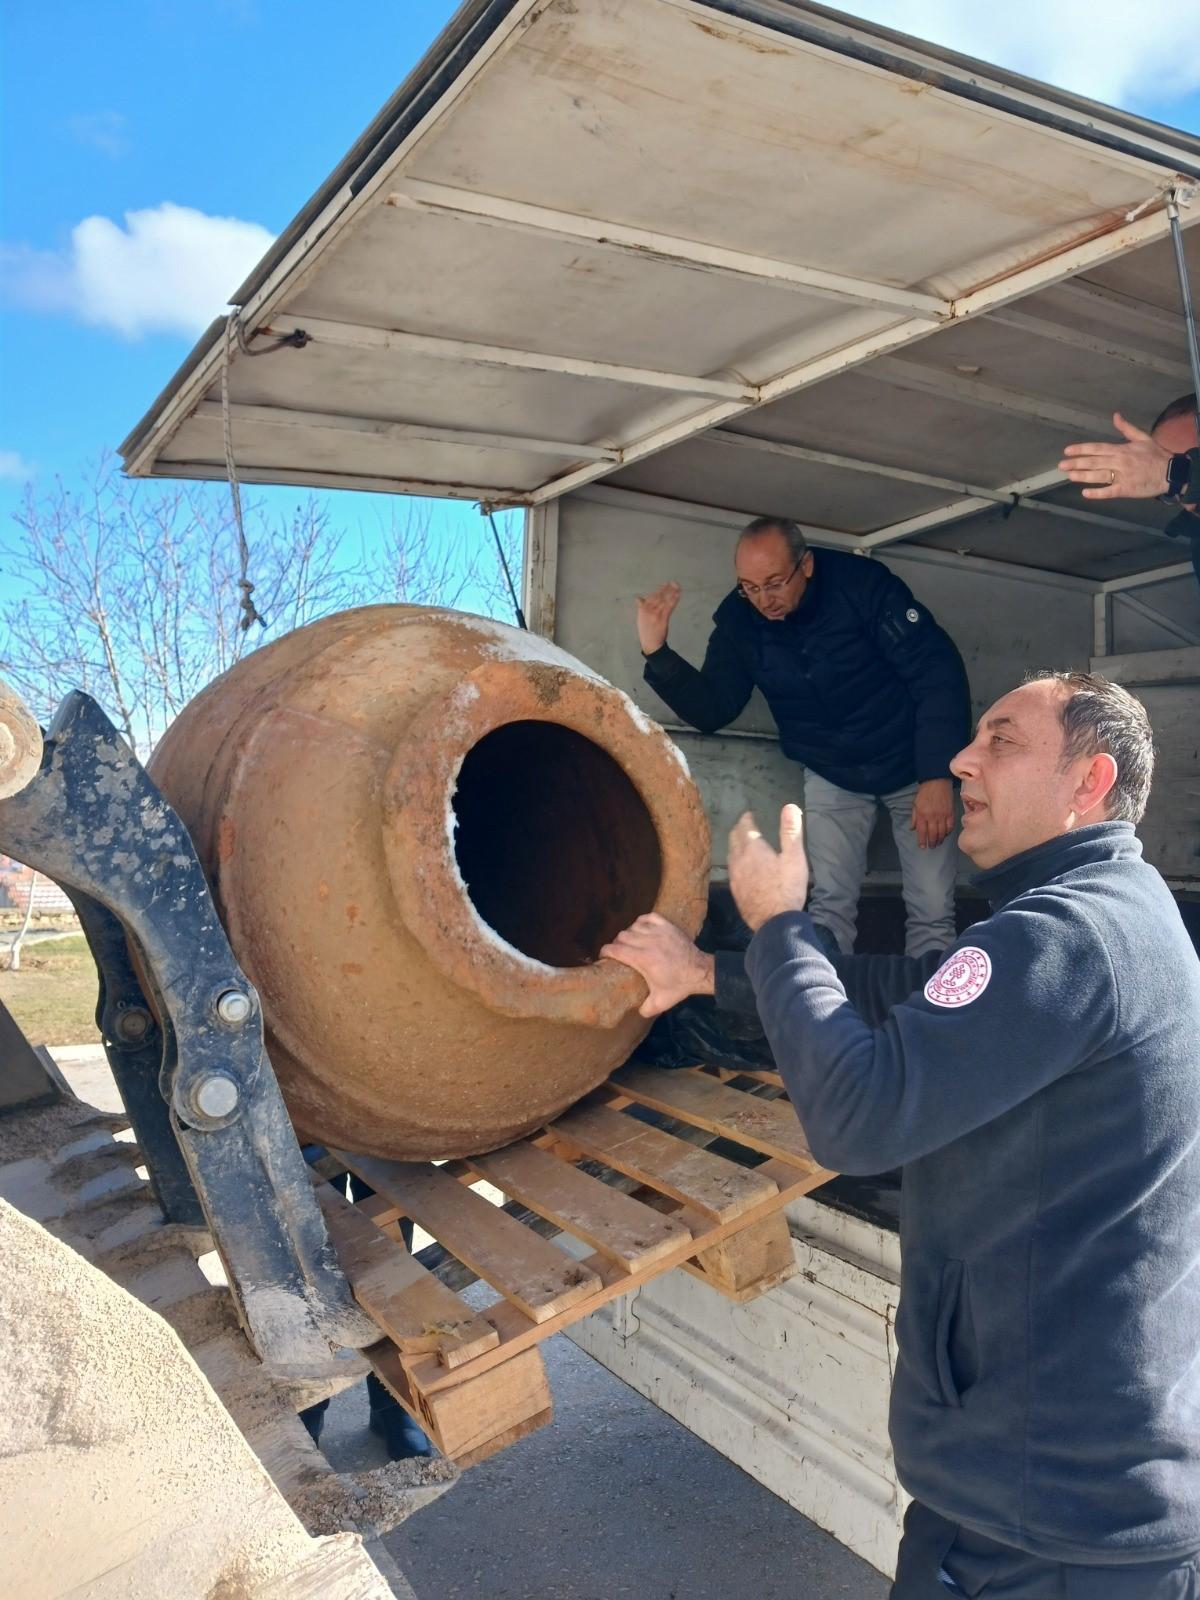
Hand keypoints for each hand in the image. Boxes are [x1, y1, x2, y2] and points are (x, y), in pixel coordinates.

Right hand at [600, 913, 714, 1018]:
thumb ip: (645, 1009)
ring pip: (634, 926)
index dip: (606, 952)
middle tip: (619, 951)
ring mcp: (659, 932)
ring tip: (631, 941)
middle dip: (617, 943)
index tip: (604, 956)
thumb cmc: (679, 986)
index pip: (615, 949)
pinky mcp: (668, 926)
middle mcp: (648, 942)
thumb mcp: (661, 1002)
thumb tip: (636, 1011)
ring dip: (629, 933)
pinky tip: (642, 928)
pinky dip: (642, 921)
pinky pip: (649, 917)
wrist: (699, 972)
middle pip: (622, 936)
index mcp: (643, 959)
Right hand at [636, 581, 681, 653]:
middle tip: (673, 582)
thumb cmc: (646, 631)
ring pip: (665, 600)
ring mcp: (655, 614)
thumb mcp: (640, 618)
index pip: (652, 596)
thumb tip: (638, 598)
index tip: (665, 584)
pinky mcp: (662, 619)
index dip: (660, 589)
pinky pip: (669, 607)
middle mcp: (648, 610)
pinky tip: (678, 595)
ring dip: (672, 592)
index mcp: (642, 609)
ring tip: (677, 586)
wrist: (650, 644)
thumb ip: (641, 607)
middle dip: (667, 588)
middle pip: (659, 596)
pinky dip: (674, 600)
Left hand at [728, 804, 808, 931]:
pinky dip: (736, 861)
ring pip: (731, 855)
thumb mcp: (794, 858)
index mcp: (752, 849)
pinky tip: (742, 867)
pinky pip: (732, 870)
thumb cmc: (787, 888)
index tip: (749, 814)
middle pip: (734, 839)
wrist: (774, 922)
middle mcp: (738, 860)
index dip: (747, 819)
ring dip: (735, 845)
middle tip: (745, 826)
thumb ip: (791, 832)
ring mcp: (734, 877)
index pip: (745, 827)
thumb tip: (789, 807)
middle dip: (739, 830)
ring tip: (742, 843)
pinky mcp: (735, 891)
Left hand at [911, 778, 954, 848]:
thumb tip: (912, 829)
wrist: (937, 781)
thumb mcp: (915, 804)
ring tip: (938, 843)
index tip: (922, 847)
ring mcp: (943, 815)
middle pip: (933, 834)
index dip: (922, 841)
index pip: (922, 832)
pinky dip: (948, 832)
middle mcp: (932, 817)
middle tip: (932, 847)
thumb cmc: (924, 792)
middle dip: (932, 842)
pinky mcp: (951, 813)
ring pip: (942, 832)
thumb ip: (914, 818)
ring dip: (940, 839)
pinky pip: (950, 826)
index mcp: (922, 815)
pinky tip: (946, 834)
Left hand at [1059, 413, 1171, 499]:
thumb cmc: (1156, 455)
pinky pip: (1110, 491)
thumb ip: (1126, 428)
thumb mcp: (1142, 438)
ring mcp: (1122, 476)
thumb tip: (1115, 416)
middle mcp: (1120, 461)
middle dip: (1076, 463)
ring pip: (1099, 476)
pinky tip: (1085, 493)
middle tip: (1061, 465)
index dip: (1081, 449)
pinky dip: (1098, 493)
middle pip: (1094, 462)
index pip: (1097, 448)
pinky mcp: (1126, 489)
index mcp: (1122, 449)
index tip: (1067, 451)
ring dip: (1083, 476)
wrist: (1171, 472)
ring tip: (1069, 475)